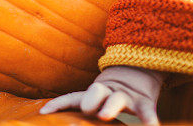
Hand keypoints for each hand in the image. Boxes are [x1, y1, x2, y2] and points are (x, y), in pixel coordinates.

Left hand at [39, 66, 164, 123]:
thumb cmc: (111, 94)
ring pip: (117, 100)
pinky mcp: (145, 102)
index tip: (43, 113)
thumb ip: (82, 105)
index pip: (72, 97)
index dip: (58, 104)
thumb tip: (56, 119)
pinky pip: (147, 112)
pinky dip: (149, 121)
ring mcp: (126, 97)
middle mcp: (108, 93)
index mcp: (93, 93)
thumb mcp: (98, 98)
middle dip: (89, 100)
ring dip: (110, 107)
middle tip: (86, 109)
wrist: (140, 71)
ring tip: (105, 115)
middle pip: (96, 92)